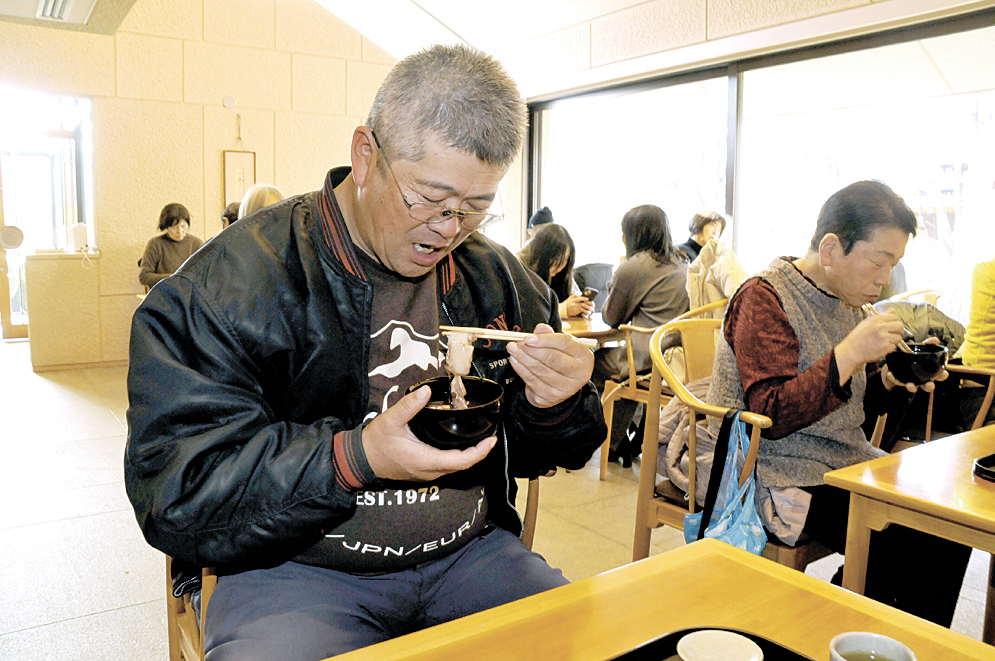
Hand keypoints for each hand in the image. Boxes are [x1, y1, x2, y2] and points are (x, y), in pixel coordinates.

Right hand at [361, 385, 495, 480]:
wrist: (362, 460)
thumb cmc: (376, 442)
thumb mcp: (391, 420)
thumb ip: (409, 405)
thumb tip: (426, 390)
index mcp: (425, 460)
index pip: (461, 461)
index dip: (479, 452)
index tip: (491, 441)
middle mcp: (429, 471)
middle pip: (463, 466)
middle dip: (479, 453)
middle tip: (490, 437)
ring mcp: (427, 473)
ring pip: (456, 468)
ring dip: (470, 456)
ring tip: (481, 440)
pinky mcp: (424, 471)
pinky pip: (447, 467)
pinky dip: (459, 458)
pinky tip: (462, 445)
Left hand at [506, 323, 594, 407]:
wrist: (557, 386)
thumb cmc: (559, 359)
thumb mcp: (558, 345)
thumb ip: (549, 335)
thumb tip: (540, 328)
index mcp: (584, 356)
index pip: (565, 343)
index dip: (545, 339)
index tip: (528, 337)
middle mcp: (580, 373)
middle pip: (553, 358)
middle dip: (531, 350)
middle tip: (517, 343)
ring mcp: (567, 388)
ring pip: (540, 370)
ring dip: (523, 358)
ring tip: (512, 349)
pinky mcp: (553, 397)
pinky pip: (533, 381)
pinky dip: (521, 369)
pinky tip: (514, 361)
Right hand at [562, 294, 593, 317]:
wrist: (562, 310)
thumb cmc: (566, 304)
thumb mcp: (569, 298)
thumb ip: (574, 295)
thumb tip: (579, 294)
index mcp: (572, 300)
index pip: (579, 299)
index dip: (583, 298)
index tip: (587, 298)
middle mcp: (573, 304)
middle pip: (582, 304)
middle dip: (587, 304)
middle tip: (592, 304)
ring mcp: (574, 309)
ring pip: (582, 308)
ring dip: (587, 308)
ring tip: (591, 308)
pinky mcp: (575, 312)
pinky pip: (581, 312)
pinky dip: (584, 311)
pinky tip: (587, 310)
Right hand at [835, 311, 905, 382]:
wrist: (851, 350)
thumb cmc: (858, 337)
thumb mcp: (867, 322)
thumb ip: (881, 316)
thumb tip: (893, 310)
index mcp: (876, 319)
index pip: (894, 316)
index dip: (895, 321)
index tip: (892, 326)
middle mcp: (880, 327)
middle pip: (900, 326)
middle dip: (898, 330)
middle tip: (894, 334)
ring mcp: (883, 337)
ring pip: (899, 337)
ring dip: (894, 340)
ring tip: (887, 341)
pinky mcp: (885, 347)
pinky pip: (894, 346)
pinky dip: (890, 348)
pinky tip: (882, 347)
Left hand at [881, 336, 949, 392]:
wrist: (896, 362)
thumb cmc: (913, 357)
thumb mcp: (920, 349)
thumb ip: (927, 345)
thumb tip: (935, 339)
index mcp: (929, 372)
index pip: (939, 375)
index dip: (943, 375)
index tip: (944, 373)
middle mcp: (921, 379)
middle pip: (929, 385)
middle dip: (930, 386)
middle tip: (929, 384)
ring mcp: (911, 381)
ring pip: (914, 388)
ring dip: (913, 387)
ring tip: (910, 385)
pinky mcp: (900, 381)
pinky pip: (897, 382)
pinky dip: (894, 378)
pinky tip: (890, 374)